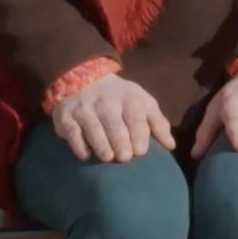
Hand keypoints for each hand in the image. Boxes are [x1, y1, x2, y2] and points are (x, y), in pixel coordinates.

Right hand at [50, 74, 174, 163]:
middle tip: (125, 158)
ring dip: (101, 143)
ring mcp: (85, 109)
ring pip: (93, 128)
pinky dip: (78, 144)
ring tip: (108, 158)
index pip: (135, 116)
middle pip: (113, 122)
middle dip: (120, 140)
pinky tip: (85, 155)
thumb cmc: (120, 99)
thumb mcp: (142, 103)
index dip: (139, 133)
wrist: (85, 80)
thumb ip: (157, 123)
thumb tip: (171, 146)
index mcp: (128, 98)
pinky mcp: (66, 117)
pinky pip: (72, 132)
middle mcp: (106, 101)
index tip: (141, 151)